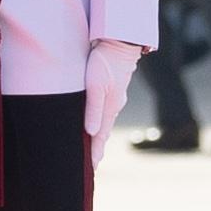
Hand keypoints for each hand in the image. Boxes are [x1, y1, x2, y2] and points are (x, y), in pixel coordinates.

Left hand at [83, 40, 145, 166]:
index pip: (100, 137)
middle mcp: (114, 106)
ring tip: (93, 148)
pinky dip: (100, 122)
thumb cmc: (104, 63)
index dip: (95, 153)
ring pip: (104, 121)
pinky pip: (104, 111)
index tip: (91, 168)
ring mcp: (114, 98)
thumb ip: (93, 109)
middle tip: (91, 164)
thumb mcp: (96, 86)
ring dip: (98, 136)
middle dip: (97, 148)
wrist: (119, 42)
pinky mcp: (112, 89)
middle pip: (104, 132)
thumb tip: (90, 133)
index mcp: (110, 108)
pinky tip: (96, 123)